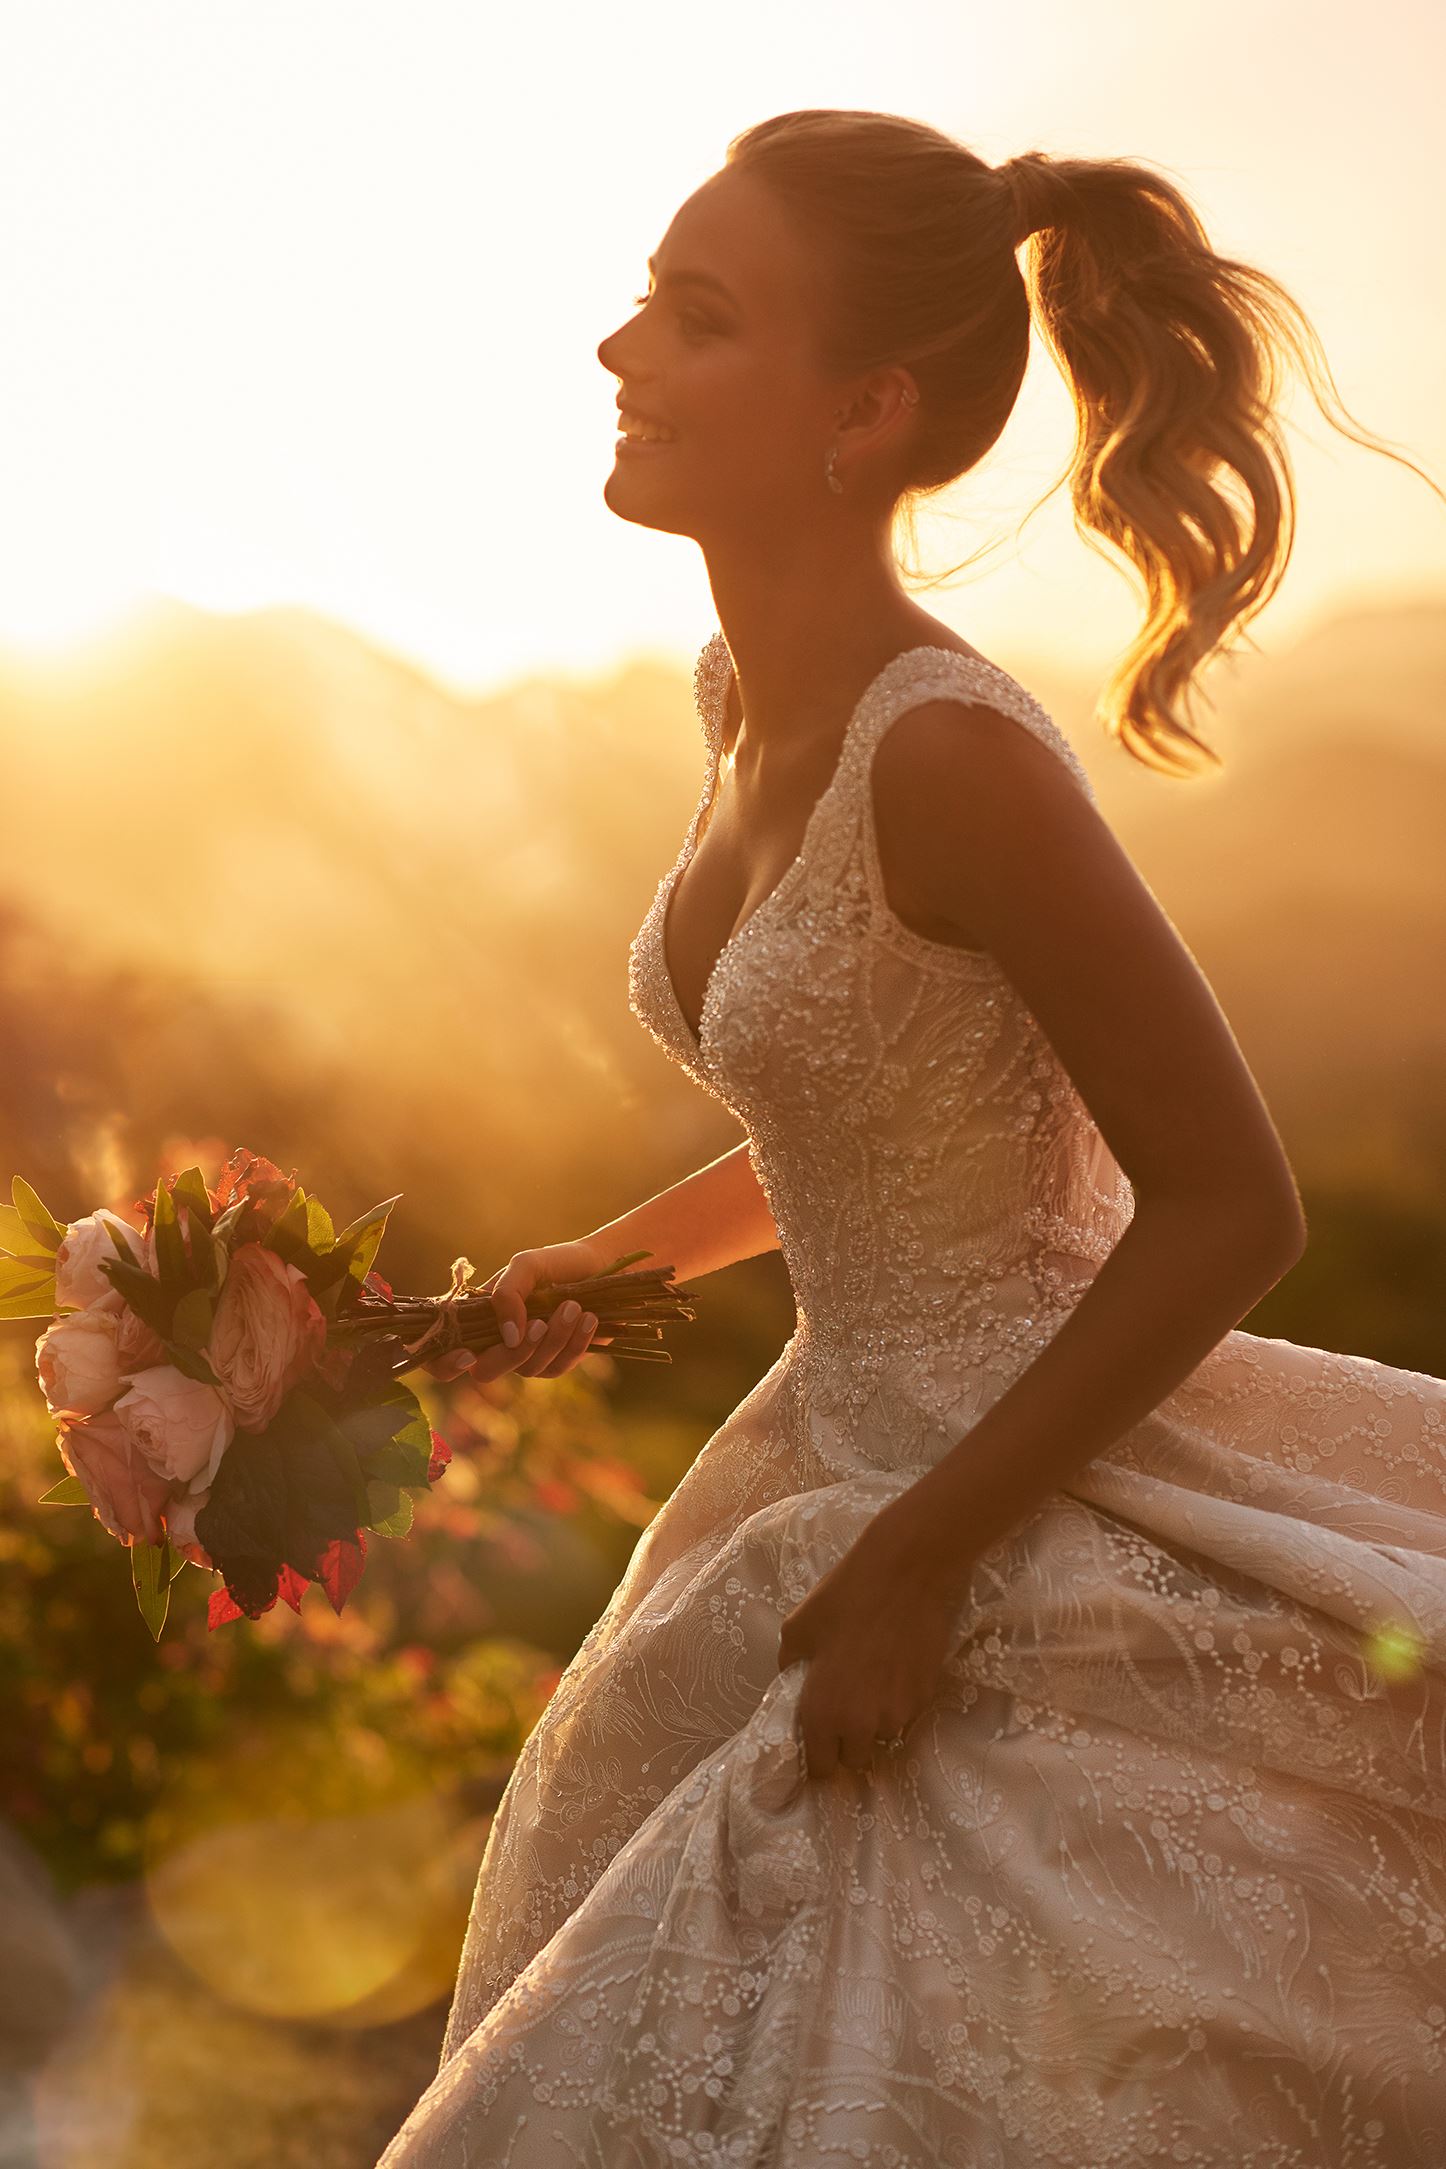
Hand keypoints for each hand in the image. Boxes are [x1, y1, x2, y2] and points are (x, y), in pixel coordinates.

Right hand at [421, 1238, 615, 1383]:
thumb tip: (507, 1336)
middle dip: (513, 1353)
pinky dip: (574, 1344)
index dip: (444, 1363)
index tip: (467, 1356)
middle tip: (540, 1323)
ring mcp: (527, 1355)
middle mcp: (497, 1341)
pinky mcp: (557, 1361)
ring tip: (574, 1307)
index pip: (443, 1352)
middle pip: (486, 1372)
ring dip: (553, 1338)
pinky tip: (588, 1319)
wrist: (605, 1267)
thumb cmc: (560, 1262)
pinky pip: (558, 1367)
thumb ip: (506, 1294)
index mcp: (478, 1316)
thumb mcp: (526, 1265)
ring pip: (527, 1369)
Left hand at [775, 1502, 971, 1783]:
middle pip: (855, 1758)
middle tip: (843, 1705)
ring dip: (875, 1721)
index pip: (821, 1769)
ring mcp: (899, 1712)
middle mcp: (863, 1724)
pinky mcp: (926, 1696)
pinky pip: (906, 1713)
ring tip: (870, 1680)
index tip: (818, 1740)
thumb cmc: (845, 1595)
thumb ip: (790, 1664)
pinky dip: (898, 1701)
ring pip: (884, 1735)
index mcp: (823, 1712)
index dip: (818, 1758)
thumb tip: (794, 1679)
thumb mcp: (799, 1626)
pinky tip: (893, 1667)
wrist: (909, 1571)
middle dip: (848, 1741)